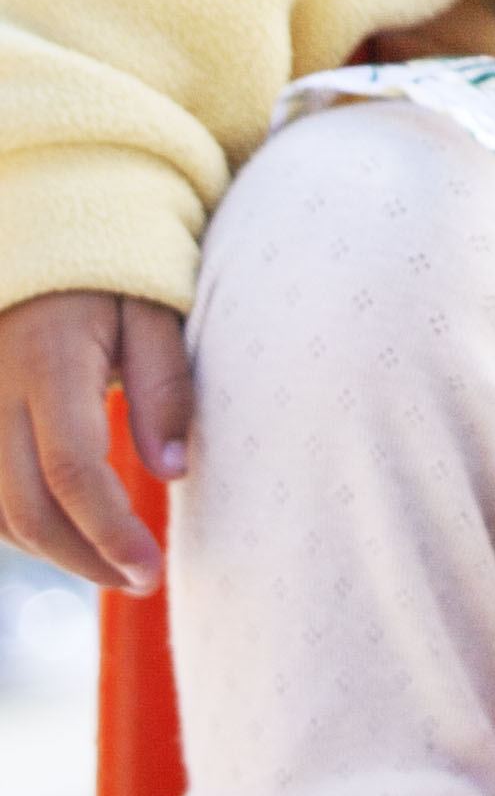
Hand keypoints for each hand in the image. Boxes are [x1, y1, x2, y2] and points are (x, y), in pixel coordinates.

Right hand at [0, 290, 192, 590]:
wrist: (47, 217)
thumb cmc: (114, 262)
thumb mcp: (155, 304)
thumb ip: (164, 385)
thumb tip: (173, 472)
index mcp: (51, 361)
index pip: (72, 471)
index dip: (110, 532)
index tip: (150, 569)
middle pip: (26, 507)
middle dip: (84, 557)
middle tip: (141, 578)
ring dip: (52, 549)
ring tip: (111, 561)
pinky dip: (19, 524)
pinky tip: (67, 530)